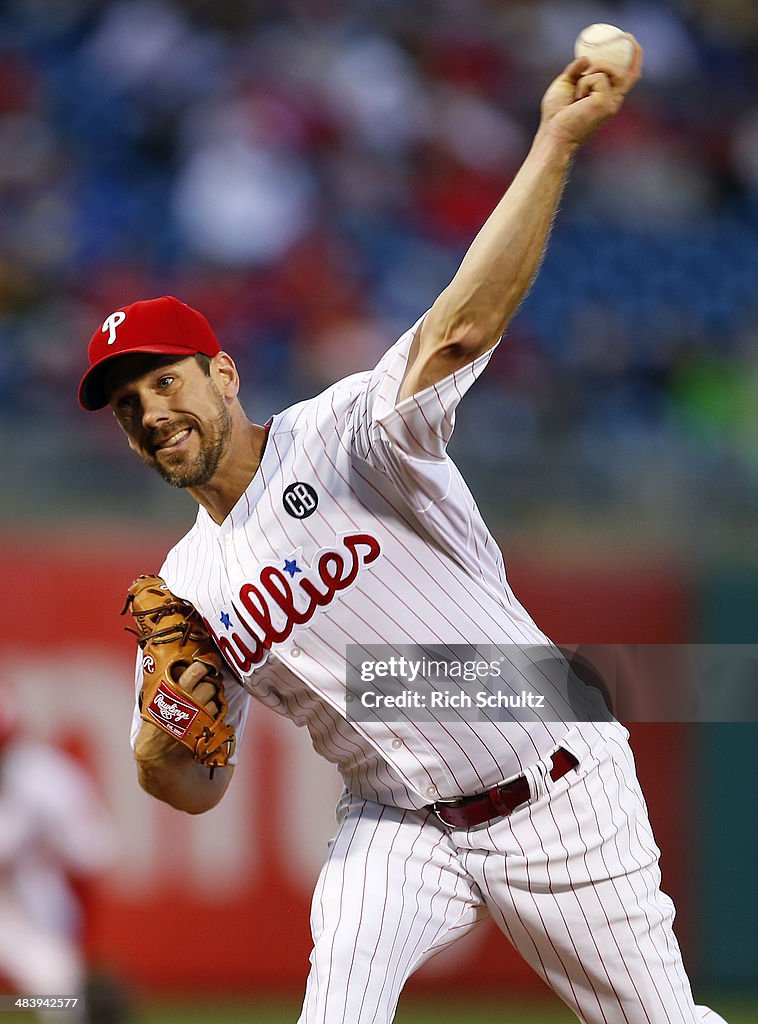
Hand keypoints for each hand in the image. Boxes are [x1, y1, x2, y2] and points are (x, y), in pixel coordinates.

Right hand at [134, 662, 222, 762]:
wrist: (155, 755)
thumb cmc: (154, 725)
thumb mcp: (155, 700)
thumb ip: (169, 682)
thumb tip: (186, 664)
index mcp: (172, 689)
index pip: (196, 670)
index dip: (209, 664)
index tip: (214, 661)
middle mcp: (186, 700)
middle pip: (211, 683)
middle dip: (213, 682)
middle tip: (211, 682)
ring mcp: (197, 715)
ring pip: (216, 699)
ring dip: (215, 699)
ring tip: (207, 703)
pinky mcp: (205, 729)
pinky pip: (218, 715)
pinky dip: (216, 715)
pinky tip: (207, 717)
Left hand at [538, 37, 642, 151]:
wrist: (553, 132)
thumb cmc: (556, 114)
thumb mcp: (565, 84)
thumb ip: (576, 70)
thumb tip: (585, 58)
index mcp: (606, 97)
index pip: (627, 76)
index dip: (633, 57)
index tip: (628, 39)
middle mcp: (613, 100)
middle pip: (628, 72)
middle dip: (626, 54)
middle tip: (620, 40)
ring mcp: (611, 102)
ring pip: (608, 69)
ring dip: (590, 71)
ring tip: (577, 91)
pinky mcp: (606, 103)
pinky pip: (597, 77)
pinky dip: (584, 81)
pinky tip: (578, 97)